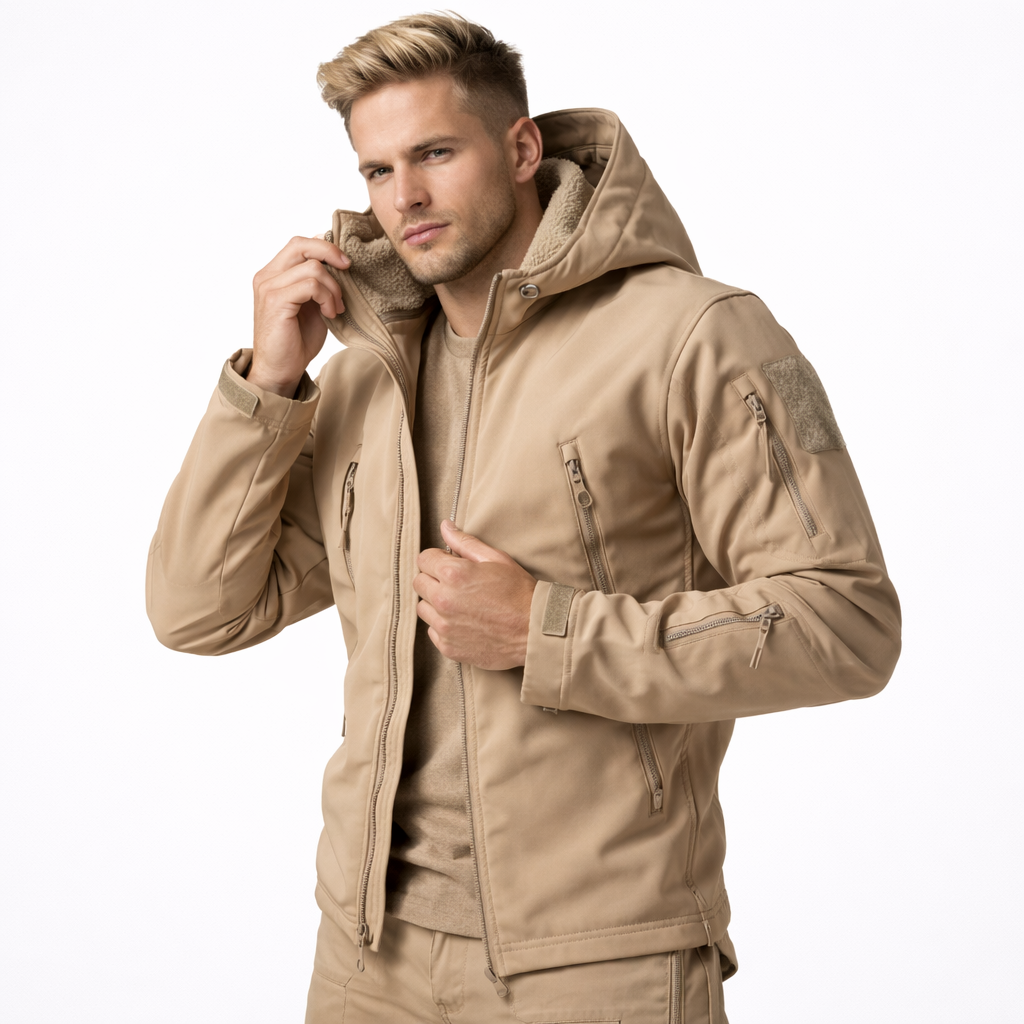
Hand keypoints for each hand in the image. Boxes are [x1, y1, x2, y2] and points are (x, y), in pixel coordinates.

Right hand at [248, 236, 350, 396]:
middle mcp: (266, 276)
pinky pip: (311, 285)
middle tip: (348, 270)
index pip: (299, 244)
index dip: (325, 247)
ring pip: (312, 268)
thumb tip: (335, 260)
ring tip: (336, 308)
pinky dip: (327, 298)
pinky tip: (329, 313)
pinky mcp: (276, 301)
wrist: (281, 369)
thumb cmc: (296, 340)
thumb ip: (317, 282)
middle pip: (301, 245)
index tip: (345, 264)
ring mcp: (268, 287)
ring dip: (333, 288)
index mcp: (273, 274)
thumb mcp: (312, 304)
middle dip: (330, 253)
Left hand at [414, 520, 536, 670]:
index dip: (438, 559)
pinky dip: (444, 626)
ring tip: (460, 604)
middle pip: (419, 583)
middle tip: (456, 584)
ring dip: (435, 603)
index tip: (450, 564)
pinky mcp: (448, 646)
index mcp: (453, 574)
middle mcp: (443, 600)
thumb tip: (445, 527)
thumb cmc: (519, 593)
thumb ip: (465, 542)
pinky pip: (433, 631)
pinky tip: (464, 621)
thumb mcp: (495, 559)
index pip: (423, 559)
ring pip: (423, 608)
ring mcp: (444, 626)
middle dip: (434, 579)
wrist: (535, 631)